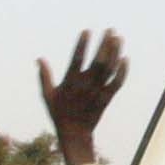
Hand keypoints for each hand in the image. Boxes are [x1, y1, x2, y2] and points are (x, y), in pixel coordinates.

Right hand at [39, 30, 128, 164]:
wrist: (75, 134)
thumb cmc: (59, 113)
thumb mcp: (47, 95)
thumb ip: (44, 76)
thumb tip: (39, 59)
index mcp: (70, 82)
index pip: (77, 59)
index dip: (82, 44)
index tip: (86, 31)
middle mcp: (85, 85)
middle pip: (99, 61)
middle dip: (105, 44)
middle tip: (110, 30)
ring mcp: (97, 91)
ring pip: (109, 69)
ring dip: (115, 53)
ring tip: (118, 38)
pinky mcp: (106, 98)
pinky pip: (117, 83)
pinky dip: (122, 71)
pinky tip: (125, 59)